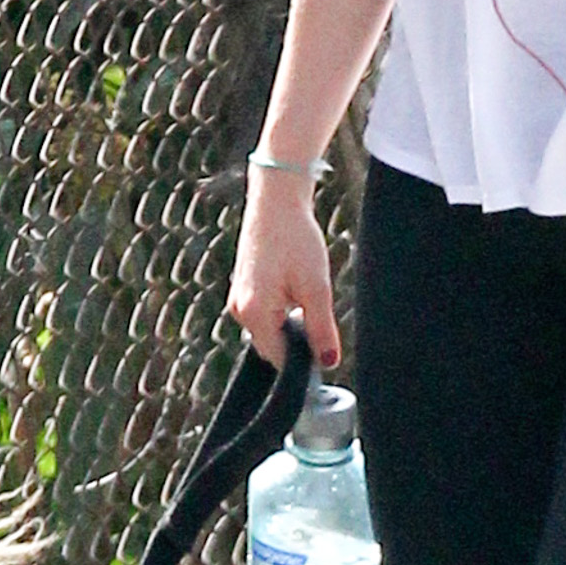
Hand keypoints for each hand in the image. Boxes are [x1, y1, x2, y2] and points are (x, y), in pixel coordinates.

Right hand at [229, 167, 341, 369]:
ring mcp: (237, 300)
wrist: (276, 203)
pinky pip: (263, 315)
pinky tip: (295, 287)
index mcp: (254, 313)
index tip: (325, 348)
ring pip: (269, 331)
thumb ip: (321, 329)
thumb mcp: (316, 287)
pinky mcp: (242, 290)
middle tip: (319, 314)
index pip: (279, 359)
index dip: (304, 360)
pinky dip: (282, 312)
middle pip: (272, 347)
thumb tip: (328, 362)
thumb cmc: (295, 239)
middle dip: (296, 341)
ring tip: (306, 293)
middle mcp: (238, 311)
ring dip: (290, 325)